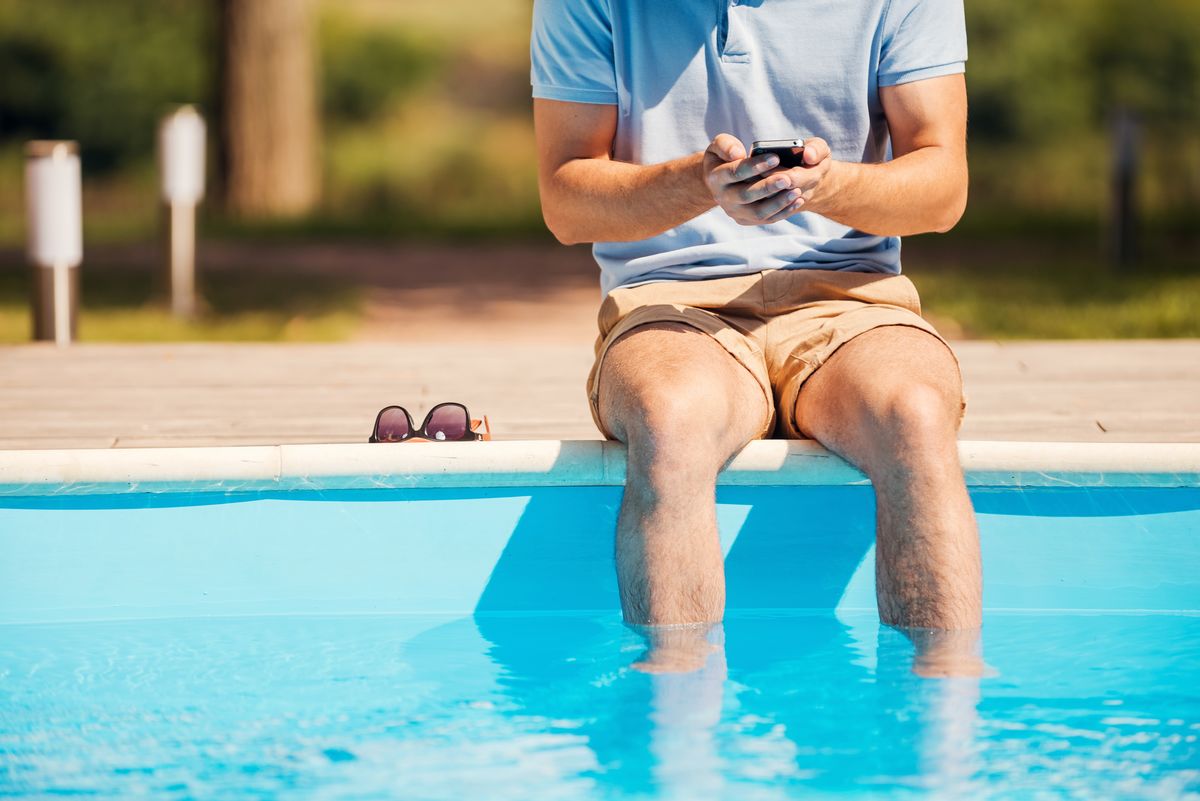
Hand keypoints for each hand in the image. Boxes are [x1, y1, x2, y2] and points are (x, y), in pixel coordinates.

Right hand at [703, 134, 833, 224]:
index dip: (755, 166)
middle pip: (746, 195)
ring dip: (778, 203)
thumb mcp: (719, 145)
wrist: (721, 181)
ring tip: (796, 191)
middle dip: (767, 187)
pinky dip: (783, 211)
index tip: (775, 158)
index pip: (736, 172)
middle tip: (787, 179)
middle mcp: (723, 198)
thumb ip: (726, 145)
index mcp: (716, 178)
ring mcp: (735, 212)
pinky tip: (797, 200)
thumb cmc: (725, 157)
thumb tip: (737, 154)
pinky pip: (767, 219)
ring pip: (757, 212)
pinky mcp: (747, 220)